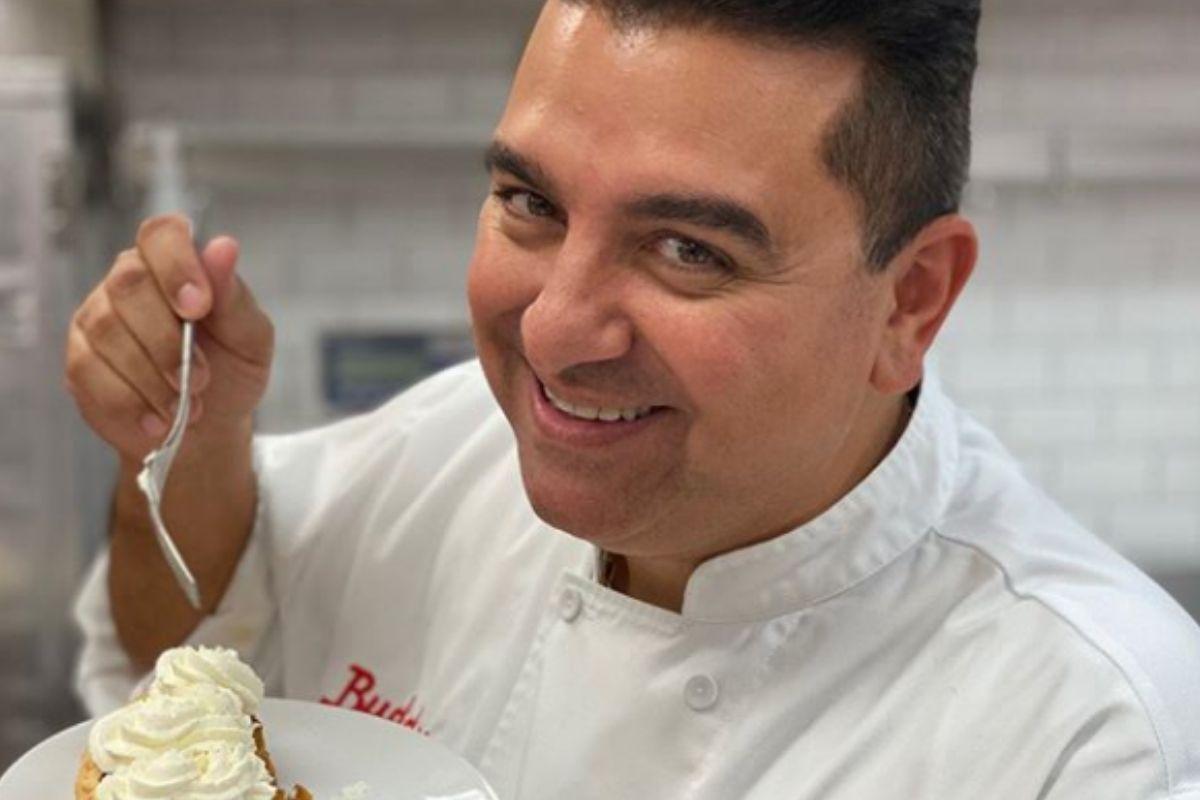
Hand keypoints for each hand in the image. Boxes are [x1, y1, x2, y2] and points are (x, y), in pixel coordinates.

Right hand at [65, 214, 273, 462]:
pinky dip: (131, 401)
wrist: (209, 428)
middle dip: (167, 339)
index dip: (177, 265)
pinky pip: (91, 373)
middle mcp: (128, 283)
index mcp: (174, 264)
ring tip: (186, 404)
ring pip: (108, 332)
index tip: (200, 307)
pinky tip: (158, 420)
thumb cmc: (231, 371)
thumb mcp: (249, 338)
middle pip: (129, 285)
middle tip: (201, 378)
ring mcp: (96, 319)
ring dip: (152, 376)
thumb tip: (224, 247)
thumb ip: (234, 297)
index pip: (161, 235)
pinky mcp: (79, 361)